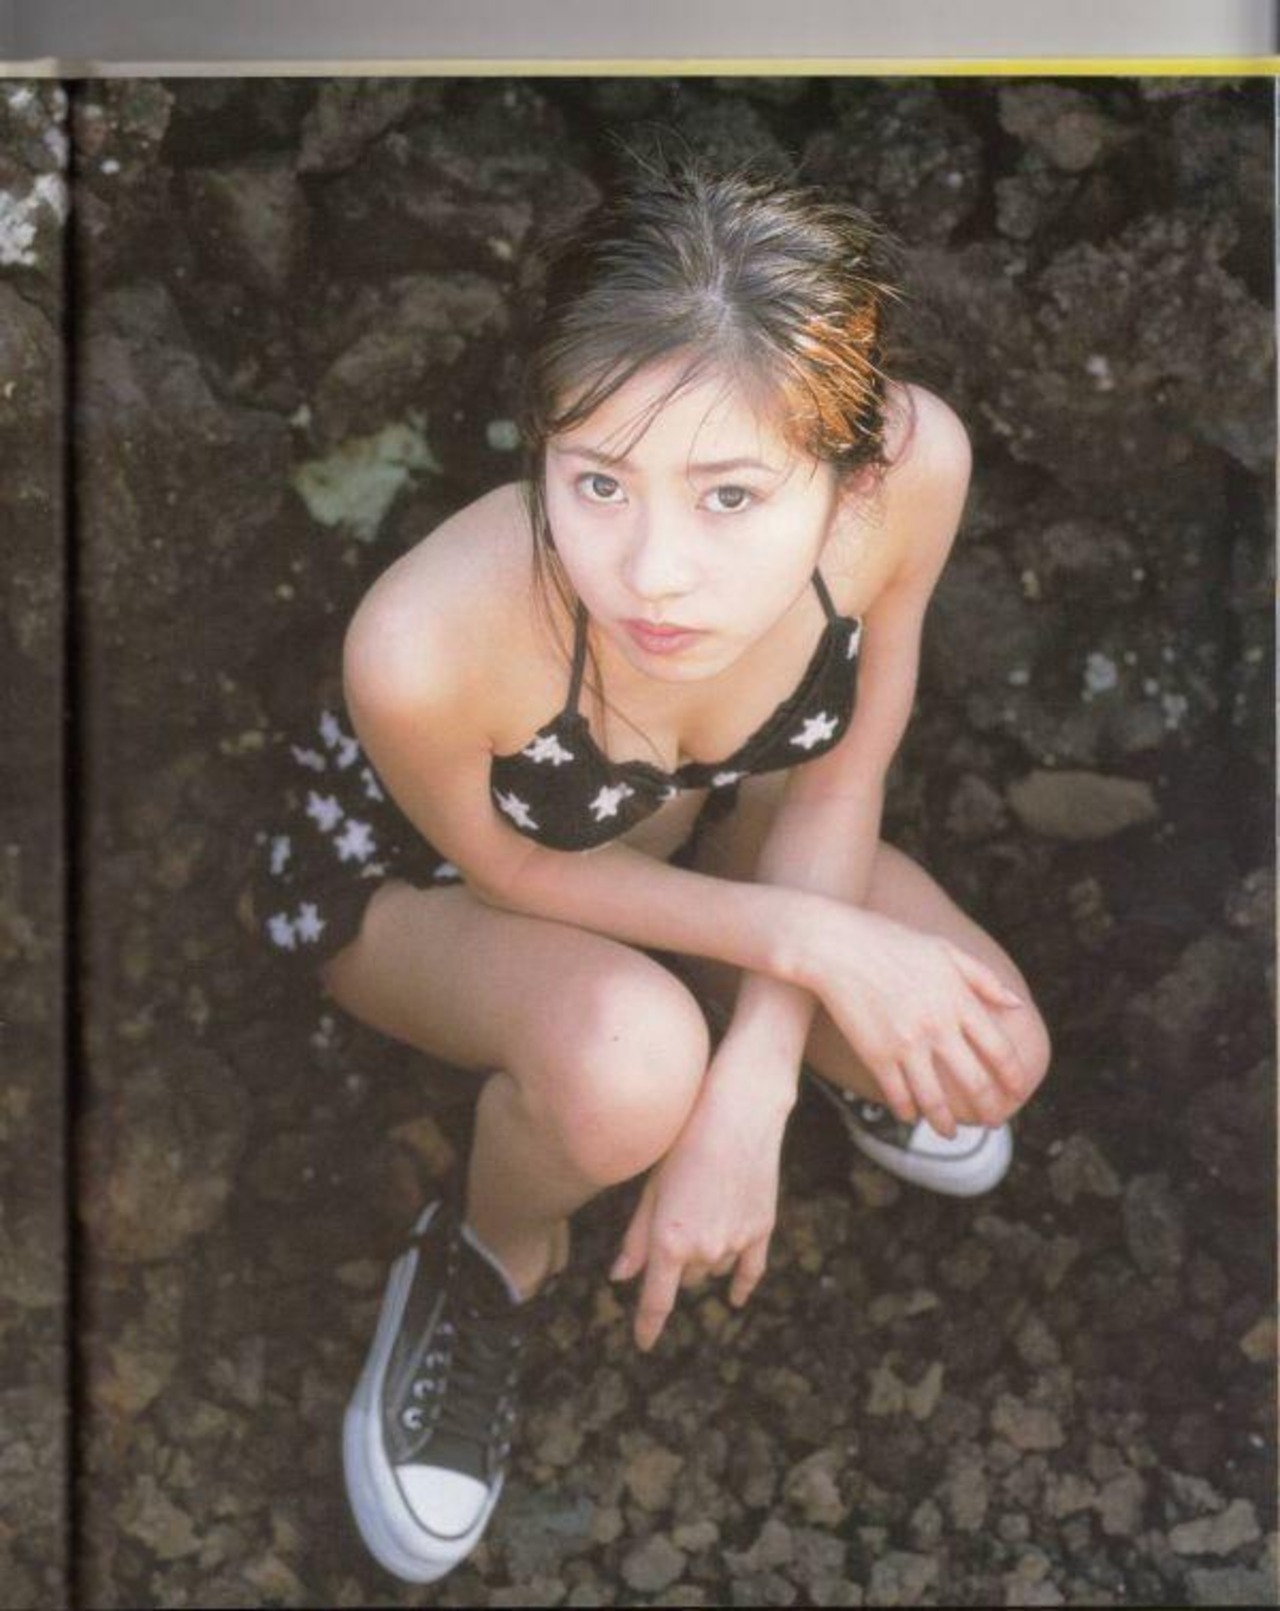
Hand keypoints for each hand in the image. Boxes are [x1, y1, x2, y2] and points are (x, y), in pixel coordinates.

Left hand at [609, 1048, 789, 1351]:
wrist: (739, 1112)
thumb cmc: (683, 1142)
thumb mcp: (651, 1186)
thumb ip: (636, 1236)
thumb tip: (620, 1276)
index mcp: (668, 1241)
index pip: (656, 1302)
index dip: (648, 1326)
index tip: (642, 1344)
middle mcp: (703, 1249)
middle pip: (684, 1277)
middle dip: (675, 1261)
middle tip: (674, 1216)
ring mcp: (737, 1242)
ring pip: (712, 1268)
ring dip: (702, 1256)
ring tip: (701, 1209)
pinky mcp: (762, 1229)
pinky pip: (749, 1270)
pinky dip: (740, 1284)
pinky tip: (735, 1298)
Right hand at [801, 902, 1028, 1137]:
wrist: (835, 946)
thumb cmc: (890, 941)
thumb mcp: (944, 950)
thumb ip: (984, 978)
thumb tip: (1017, 1005)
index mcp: (959, 1001)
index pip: (1000, 1050)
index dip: (1014, 1077)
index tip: (1018, 1091)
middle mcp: (937, 1027)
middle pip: (975, 1083)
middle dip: (989, 1109)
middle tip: (994, 1122)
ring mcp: (906, 1044)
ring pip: (935, 1099)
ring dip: (946, 1123)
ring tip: (950, 1134)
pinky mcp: (876, 1055)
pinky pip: (898, 1094)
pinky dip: (908, 1111)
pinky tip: (912, 1116)